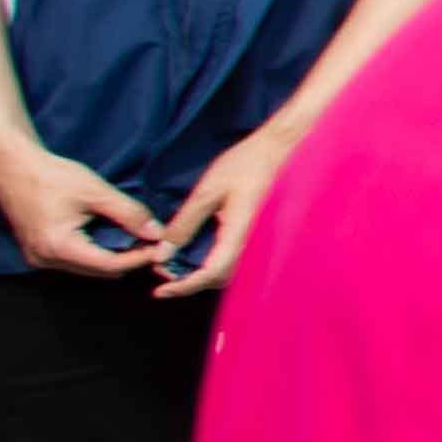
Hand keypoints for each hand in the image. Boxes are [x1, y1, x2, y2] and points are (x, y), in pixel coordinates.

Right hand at [0, 136, 166, 280]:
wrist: (11, 168)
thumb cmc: (52, 176)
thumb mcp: (96, 191)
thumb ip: (129, 213)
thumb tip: (158, 233)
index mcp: (58, 246)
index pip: (109, 265)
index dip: (139, 258)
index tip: (161, 246)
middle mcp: (45, 260)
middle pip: (99, 271)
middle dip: (128, 259)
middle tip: (151, 242)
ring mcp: (39, 259)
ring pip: (88, 269)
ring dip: (111, 257)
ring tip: (134, 237)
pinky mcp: (37, 253)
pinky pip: (74, 262)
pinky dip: (94, 253)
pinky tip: (108, 235)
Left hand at [150, 116, 312, 296]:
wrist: (282, 149)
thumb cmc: (246, 165)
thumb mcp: (207, 191)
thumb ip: (184, 223)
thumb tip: (162, 253)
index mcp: (239, 234)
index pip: (210, 273)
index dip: (184, 286)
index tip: (160, 291)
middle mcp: (252, 244)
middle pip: (219, 279)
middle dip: (189, 282)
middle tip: (162, 271)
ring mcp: (259, 241)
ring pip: (229, 272)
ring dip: (202, 275)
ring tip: (177, 264)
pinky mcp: (259, 235)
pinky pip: (236, 260)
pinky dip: (214, 264)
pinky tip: (200, 253)